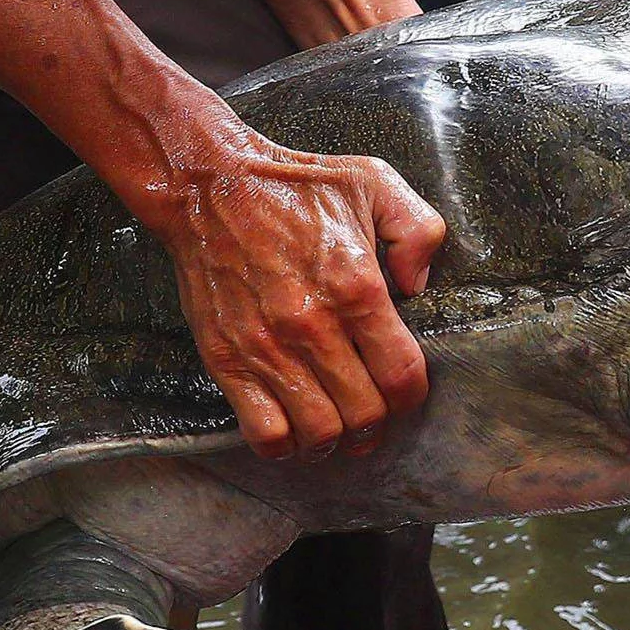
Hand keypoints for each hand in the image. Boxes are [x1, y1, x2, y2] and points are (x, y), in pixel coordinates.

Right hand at [145, 123, 445, 459]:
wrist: (210, 186)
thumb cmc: (296, 185)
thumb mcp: (377, 184)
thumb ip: (418, 232)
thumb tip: (419, 289)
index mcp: (357, 288)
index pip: (401, 376)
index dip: (412, 397)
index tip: (408, 393)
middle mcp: (312, 326)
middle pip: (364, 414)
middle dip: (378, 424)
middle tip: (375, 417)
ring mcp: (266, 347)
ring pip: (317, 432)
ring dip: (336, 441)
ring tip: (339, 429)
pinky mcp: (226, 358)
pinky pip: (263, 431)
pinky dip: (286, 444)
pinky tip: (295, 429)